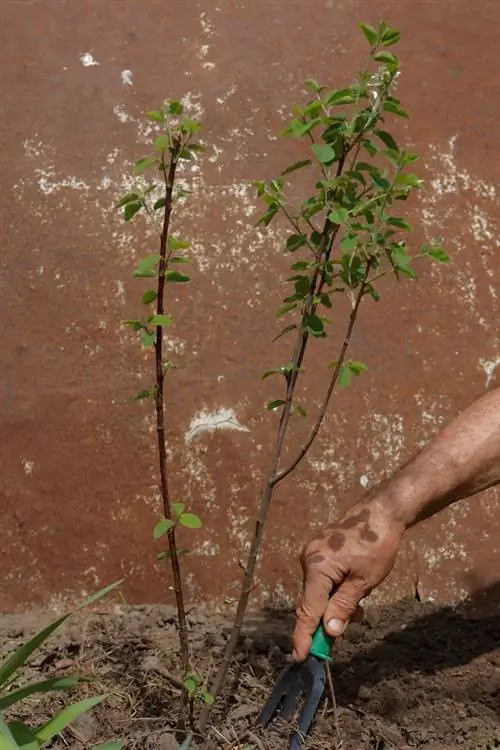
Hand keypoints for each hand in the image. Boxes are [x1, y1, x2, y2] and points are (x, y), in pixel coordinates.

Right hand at [291, 497, 404, 660]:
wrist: (380, 512)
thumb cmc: (376, 544)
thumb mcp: (365, 581)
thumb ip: (344, 606)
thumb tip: (329, 631)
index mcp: (318, 567)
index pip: (307, 609)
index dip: (303, 635)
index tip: (298, 657)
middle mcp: (308, 559)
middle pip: (311, 601)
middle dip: (324, 621)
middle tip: (339, 638)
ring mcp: (311, 553)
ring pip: (317, 591)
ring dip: (332, 605)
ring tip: (359, 609)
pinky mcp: (317, 550)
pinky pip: (320, 579)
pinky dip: (333, 590)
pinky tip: (352, 593)